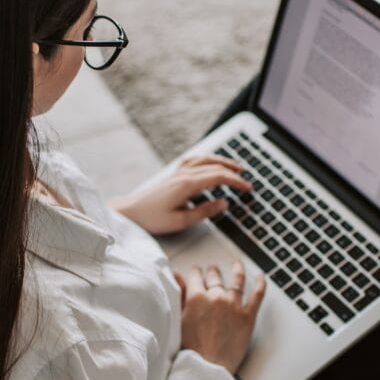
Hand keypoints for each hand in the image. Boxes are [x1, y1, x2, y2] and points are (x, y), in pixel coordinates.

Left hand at [111, 155, 251, 234]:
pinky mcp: (173, 174)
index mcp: (187, 184)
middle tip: (247, 179)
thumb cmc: (152, 218)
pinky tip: (211, 162)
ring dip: (222, 161)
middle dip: (233, 171)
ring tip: (235, 167)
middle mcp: (183, 174)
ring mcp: (178, 172)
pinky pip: (195, 160)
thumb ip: (205, 211)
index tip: (248, 188)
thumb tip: (223, 203)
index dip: (236, 182)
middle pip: (215, 166)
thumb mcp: (181, 221)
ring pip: (205, 159)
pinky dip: (207, 159)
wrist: (130, 211)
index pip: (219, 177)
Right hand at [174, 259, 267, 373]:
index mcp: (196, 297)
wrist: (207, 368)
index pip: (196, 277)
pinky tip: (261, 277)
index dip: (195, 273)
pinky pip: (257, 295)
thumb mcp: (179, 319)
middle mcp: (216, 297)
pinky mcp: (248, 316)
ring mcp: (234, 305)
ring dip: (236, 270)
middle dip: (212, 271)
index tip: (196, 272)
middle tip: (212, 270)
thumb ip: (179, 295)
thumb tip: (177, 276)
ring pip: (237, 280)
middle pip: (215, 277)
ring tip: (236, 265)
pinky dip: (260, 284)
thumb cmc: (191, 349)